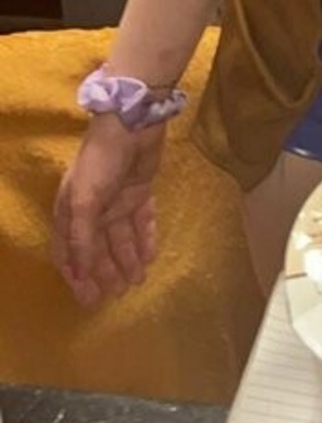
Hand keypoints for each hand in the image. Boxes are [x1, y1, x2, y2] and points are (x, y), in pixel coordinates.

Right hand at [52, 113, 165, 306]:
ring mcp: (117, 200)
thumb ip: (82, 238)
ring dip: (128, 259)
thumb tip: (78, 273)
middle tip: (119, 294)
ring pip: (121, 238)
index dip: (77, 276)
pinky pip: (141, 221)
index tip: (89, 300)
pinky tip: (151, 256)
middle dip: (106, 272)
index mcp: (71, 210)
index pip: (69, 252)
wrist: (132, 122)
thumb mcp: (85, 201)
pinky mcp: (139, 190)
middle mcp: (93, 208)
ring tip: (137, 281)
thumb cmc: (101, 161)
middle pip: (98, 249)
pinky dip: (145, 238)